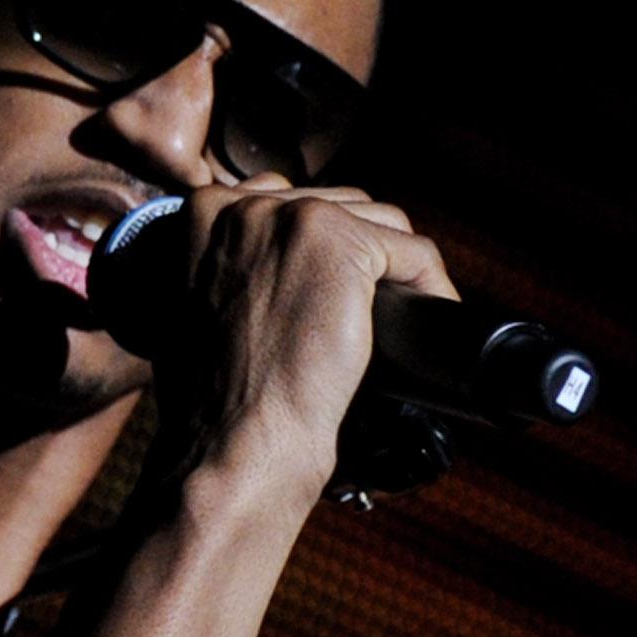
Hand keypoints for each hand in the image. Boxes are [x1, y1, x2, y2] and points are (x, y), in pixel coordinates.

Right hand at [152, 184, 459, 506]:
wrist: (236, 434)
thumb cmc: (222, 392)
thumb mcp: (207, 305)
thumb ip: (242, 263)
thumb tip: (299, 256)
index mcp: (204, 214)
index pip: (291, 201)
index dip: (325, 244)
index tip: (341, 283)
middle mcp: (242, 204)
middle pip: (339, 205)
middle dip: (365, 252)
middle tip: (378, 304)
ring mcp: (291, 218)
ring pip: (380, 222)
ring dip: (398, 268)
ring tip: (405, 311)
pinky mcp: (340, 242)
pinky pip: (413, 251)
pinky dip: (432, 286)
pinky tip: (430, 314)